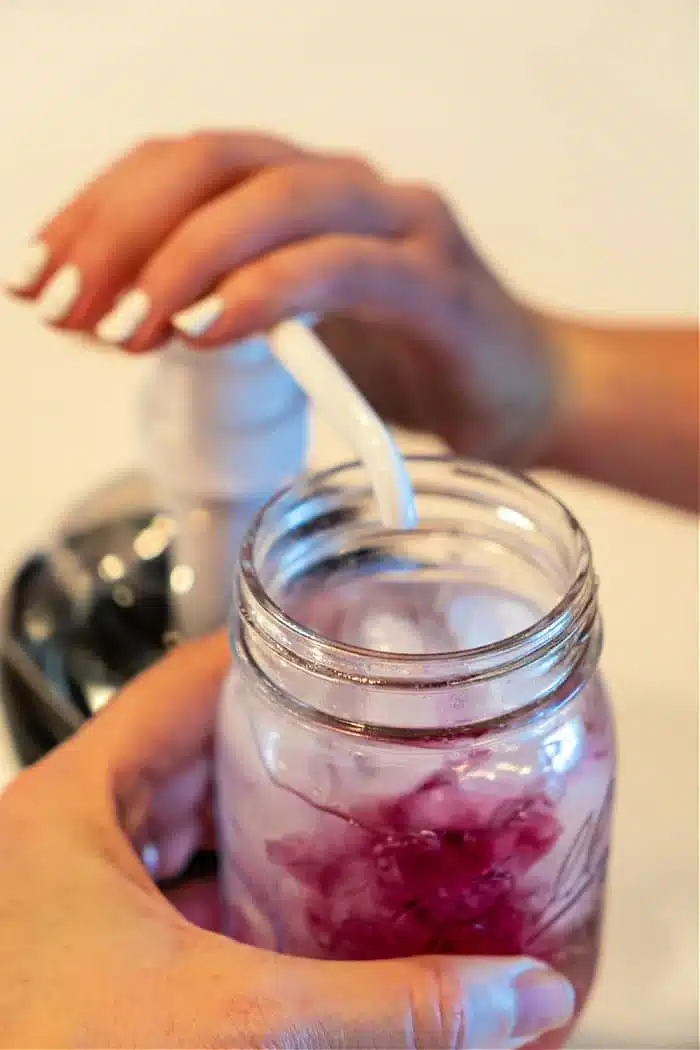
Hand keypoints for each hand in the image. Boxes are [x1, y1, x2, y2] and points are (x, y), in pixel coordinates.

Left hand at [0, 634, 573, 1047]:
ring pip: (186, 822)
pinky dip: (234, 892)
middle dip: (290, 745)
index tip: (352, 648)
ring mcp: (71, 894)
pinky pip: (172, 891)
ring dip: (262, 822)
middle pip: (198, 745)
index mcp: (74, 802)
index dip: (280, 654)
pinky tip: (288, 915)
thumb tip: (513, 996)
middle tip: (371, 740)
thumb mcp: (228, 1019)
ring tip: (346, 813)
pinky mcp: (84, 952)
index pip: (192, 675)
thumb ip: (380, 1008)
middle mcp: (67, 835)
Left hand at [7, 131, 556, 465]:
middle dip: (119, 228)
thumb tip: (114, 314)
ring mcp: (396, 222)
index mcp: (302, 191)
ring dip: (179, 259)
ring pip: (270, 200)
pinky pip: (337, 266)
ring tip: (123, 325)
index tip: (38, 272)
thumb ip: (219, 308)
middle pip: (210, 162)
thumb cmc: (410, 364)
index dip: (98, 208)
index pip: (180, 166)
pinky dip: (263, 291)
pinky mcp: (435, 279)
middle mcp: (345, 186)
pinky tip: (205, 328)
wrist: (527, 398)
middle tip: (63, 301)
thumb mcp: (294, 332)